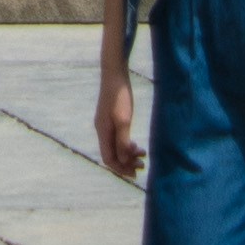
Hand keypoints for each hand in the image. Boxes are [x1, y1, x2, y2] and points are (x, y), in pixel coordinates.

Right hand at [94, 63, 143, 183]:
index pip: (109, 159)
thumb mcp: (123, 120)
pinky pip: (117, 139)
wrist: (115, 73)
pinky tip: (136, 144)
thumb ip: (123, 141)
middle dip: (127, 163)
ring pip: (115, 147)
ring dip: (128, 154)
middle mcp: (102, 130)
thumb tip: (124, 160)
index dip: (121, 169)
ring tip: (143, 154)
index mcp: (103, 132)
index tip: (136, 172)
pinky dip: (127, 145)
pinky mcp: (110, 117)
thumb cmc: (120, 96)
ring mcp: (105, 124)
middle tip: (143, 165)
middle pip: (112, 155)